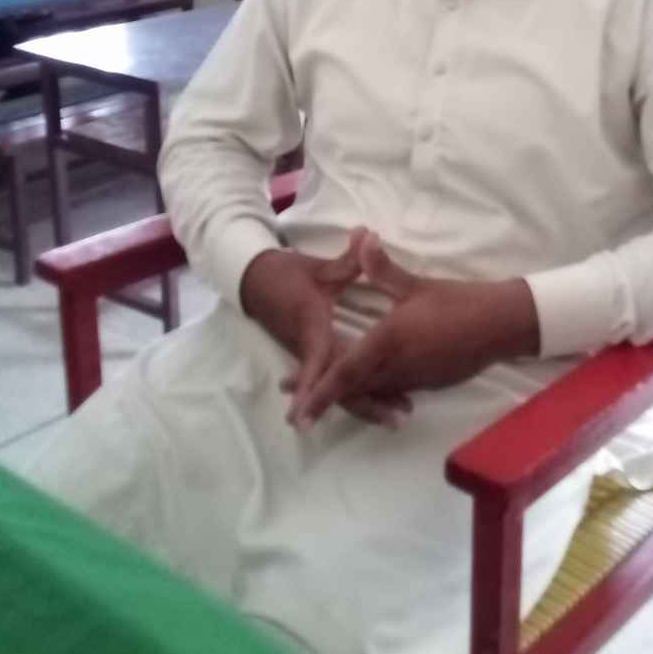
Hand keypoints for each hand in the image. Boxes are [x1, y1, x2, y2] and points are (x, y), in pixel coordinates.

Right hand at [240, 230, 411, 429]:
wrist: (255, 280)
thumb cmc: (286, 274)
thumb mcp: (318, 267)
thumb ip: (348, 259)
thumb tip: (369, 234)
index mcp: (311, 326)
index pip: (320, 359)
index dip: (321, 385)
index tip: (316, 414)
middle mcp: (309, 348)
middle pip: (335, 385)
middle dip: (364, 403)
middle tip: (397, 419)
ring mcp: (309, 355)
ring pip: (335, 387)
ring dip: (364, 401)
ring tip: (395, 417)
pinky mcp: (311, 356)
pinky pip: (333, 380)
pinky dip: (354, 392)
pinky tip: (377, 401)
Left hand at [289, 233, 539, 427]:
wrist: (500, 325)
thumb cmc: (458, 302)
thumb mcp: (417, 284)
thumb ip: (383, 268)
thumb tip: (362, 238)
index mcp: (388, 341)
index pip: (345, 372)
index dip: (318, 393)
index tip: (297, 415)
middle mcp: (396, 367)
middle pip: (351, 388)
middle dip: (319, 393)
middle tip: (287, 390)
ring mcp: (412, 379)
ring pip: (369, 392)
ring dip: (343, 392)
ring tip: (315, 391)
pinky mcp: (426, 383)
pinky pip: (389, 391)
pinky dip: (369, 391)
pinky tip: (363, 387)